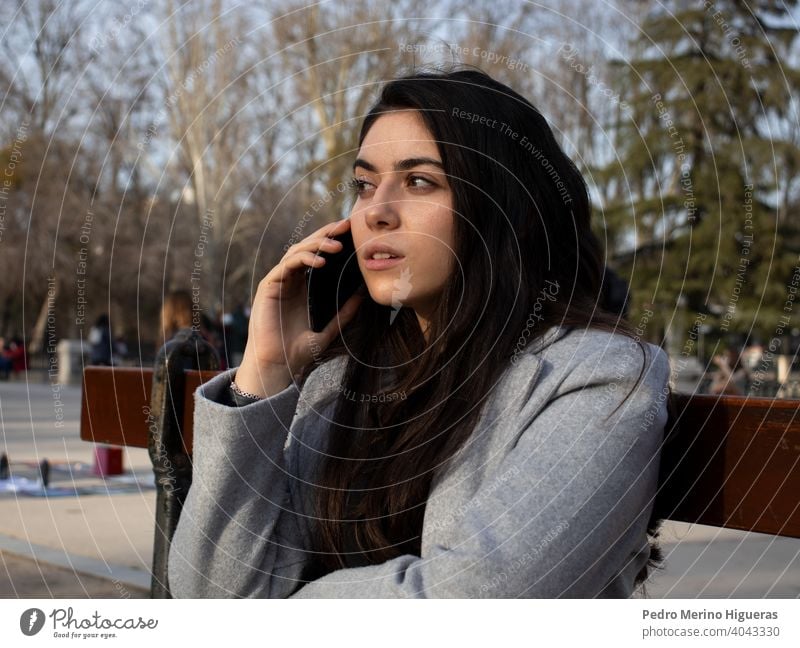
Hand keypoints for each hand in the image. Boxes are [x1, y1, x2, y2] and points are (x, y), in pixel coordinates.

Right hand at [236, 219, 363, 396]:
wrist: (278, 367)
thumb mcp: (330, 329)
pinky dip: (303, 260)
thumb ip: (345, 312)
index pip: (318, 255)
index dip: (332, 241)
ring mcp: (278, 282)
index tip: (352, 232)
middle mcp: (289, 280)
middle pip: (308, 247)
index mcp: (302, 287)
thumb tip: (364, 294)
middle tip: (346, 226)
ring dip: (317, 245)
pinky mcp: (268, 286)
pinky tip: (320, 262)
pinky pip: (286, 265)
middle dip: (327, 234)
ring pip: (297, 252)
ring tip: (337, 245)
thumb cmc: (298, 352)